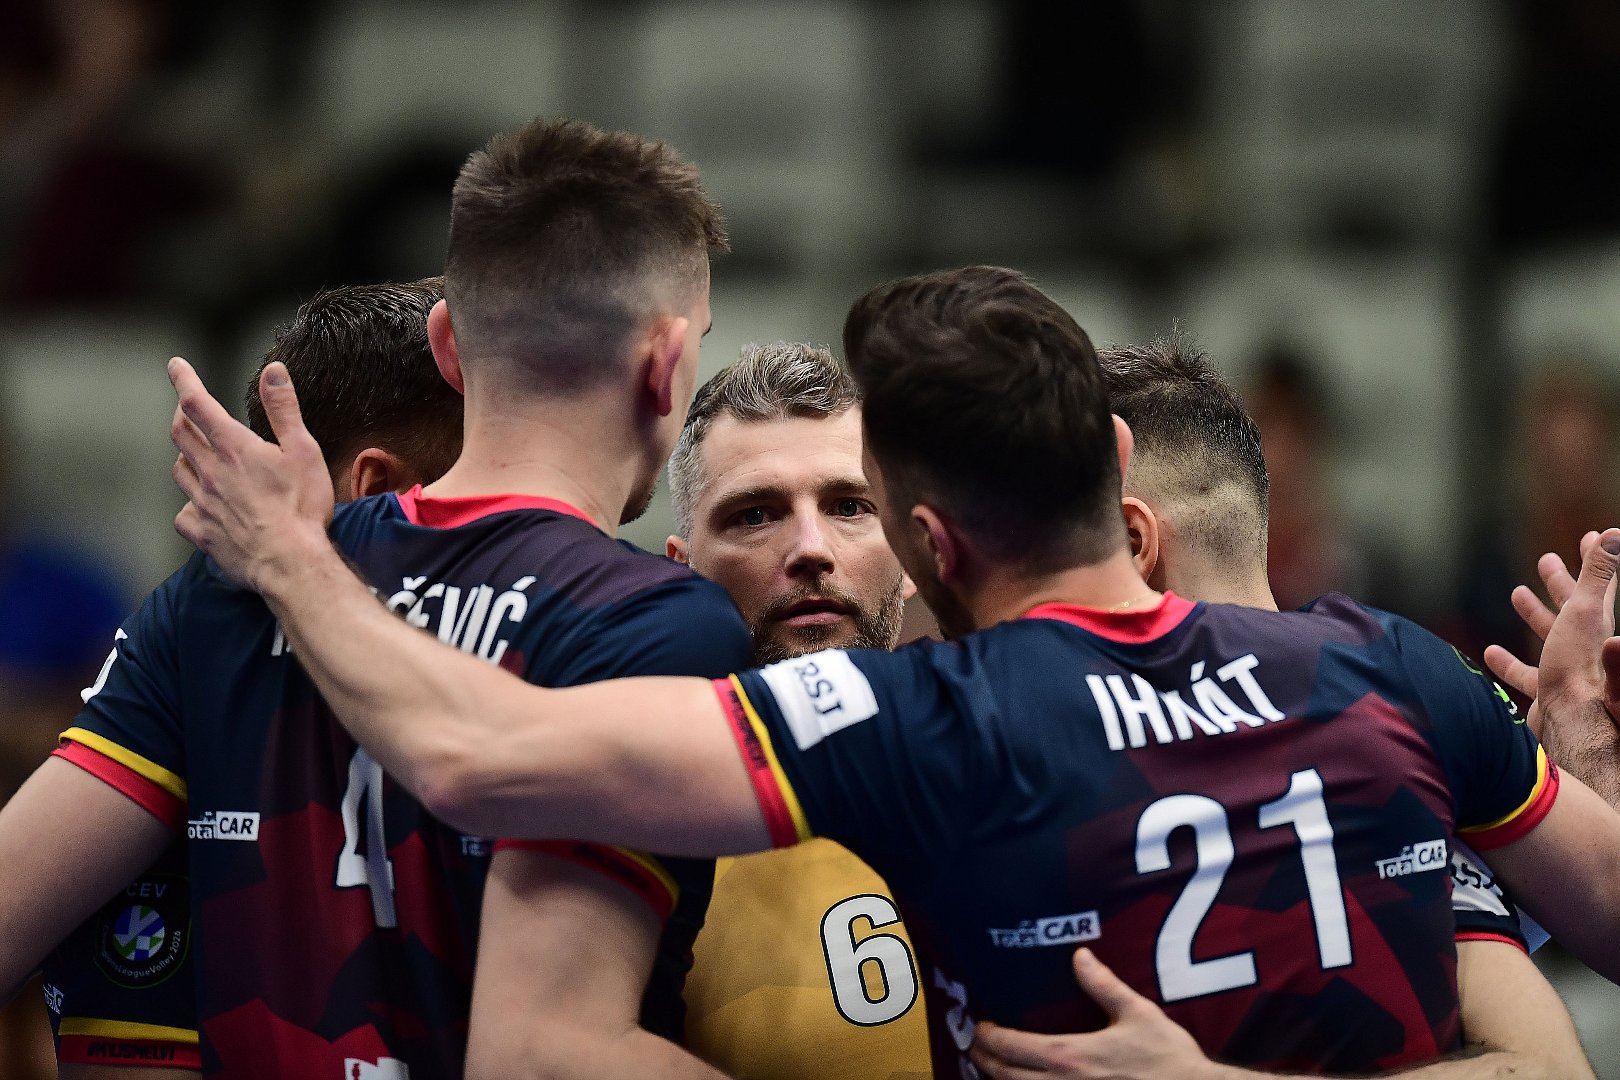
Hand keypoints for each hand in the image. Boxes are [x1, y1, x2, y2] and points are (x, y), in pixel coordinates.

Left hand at [168, 358, 334, 592]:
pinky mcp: (202, 532)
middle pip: (180, 433)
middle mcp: (210, 471)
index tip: (175, 365)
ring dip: (185, 455)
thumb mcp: (303, 450)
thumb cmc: (302, 507)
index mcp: (234, 447)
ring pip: (179, 470)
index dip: (183, 380)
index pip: (197, 403)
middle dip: (181, 414)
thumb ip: (284, 410)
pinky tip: (201, 505)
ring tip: (196, 452)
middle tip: (187, 406)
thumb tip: (273, 371)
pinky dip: (189, 503)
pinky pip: (184, 513)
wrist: (291, 563)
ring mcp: (203, 503)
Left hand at [969, 949, 1211, 1079]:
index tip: (981, 1027)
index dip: (988, 1038)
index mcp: (1070, 1056)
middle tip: (977, 1047)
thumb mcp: (1137, 1013)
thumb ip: (1103, 984)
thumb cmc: (1168, 1059)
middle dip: (983, 1060)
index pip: (1011, 1047)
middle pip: (1005, 1077)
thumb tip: (1080, 955)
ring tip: (995, 1069)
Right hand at [1485, 529, 1619, 800]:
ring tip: (1517, 594)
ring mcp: (1564, 672)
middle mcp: (1583, 648)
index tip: (1590, 536)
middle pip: (1574, 609)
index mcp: (1595, 626)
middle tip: (1547, 560)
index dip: (1595, 559)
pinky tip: (1493, 654)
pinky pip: (1525, 675)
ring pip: (1549, 638)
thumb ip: (1601, 575)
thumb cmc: (1582, 670)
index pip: (1600, 586)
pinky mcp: (1545, 696)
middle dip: (1560, 584)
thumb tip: (1614, 533)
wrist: (1575, 730)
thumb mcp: (1589, 613)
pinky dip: (1509, 662)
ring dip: (1535, 616)